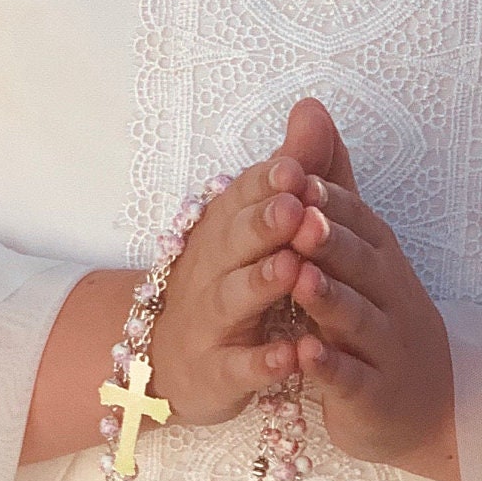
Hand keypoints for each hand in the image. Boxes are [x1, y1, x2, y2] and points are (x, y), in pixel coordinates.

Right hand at [146, 104, 357, 427]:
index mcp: (225, 227)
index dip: (267, 182)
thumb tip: (314, 108)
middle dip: (264, 224)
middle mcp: (212, 267)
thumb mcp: (258, 222)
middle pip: (234, 241)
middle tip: (295, 207)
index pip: (244, 196)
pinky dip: (262, 361)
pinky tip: (290, 355)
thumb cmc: (229, 279)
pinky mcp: (216, 371)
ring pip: (233, 299)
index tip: (295, 167)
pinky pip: (238, 366)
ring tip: (291, 269)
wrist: (167, 358)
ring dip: (261, 283)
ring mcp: (211, 320)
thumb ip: (293, 167)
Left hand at [255, 98, 460, 480]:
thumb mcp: (358, 249)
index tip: (295, 176)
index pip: (357, 220)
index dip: (328, 200)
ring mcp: (386, 348)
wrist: (427, 409)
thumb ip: (330, 183)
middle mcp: (390, 296)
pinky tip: (305, 354)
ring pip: (358, 319)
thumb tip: (310, 107)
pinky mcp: (375, 396)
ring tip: (300, 278)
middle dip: (331, 240)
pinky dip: (330, 367)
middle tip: (299, 217)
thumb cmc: (378, 318)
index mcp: (380, 258)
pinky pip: (353, 379)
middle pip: (361, 263)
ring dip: (330, 298)